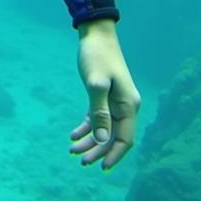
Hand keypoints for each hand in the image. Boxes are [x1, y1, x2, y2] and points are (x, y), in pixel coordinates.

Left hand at [69, 20, 140, 171]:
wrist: (95, 33)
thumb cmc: (96, 55)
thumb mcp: (95, 84)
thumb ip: (99, 112)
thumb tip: (102, 139)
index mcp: (129, 105)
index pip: (125, 138)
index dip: (114, 155)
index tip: (100, 167)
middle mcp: (126, 106)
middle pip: (114, 137)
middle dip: (98, 150)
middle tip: (80, 161)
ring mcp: (116, 101)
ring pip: (105, 129)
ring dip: (90, 140)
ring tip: (72, 150)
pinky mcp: (105, 96)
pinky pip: (98, 118)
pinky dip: (87, 127)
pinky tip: (73, 135)